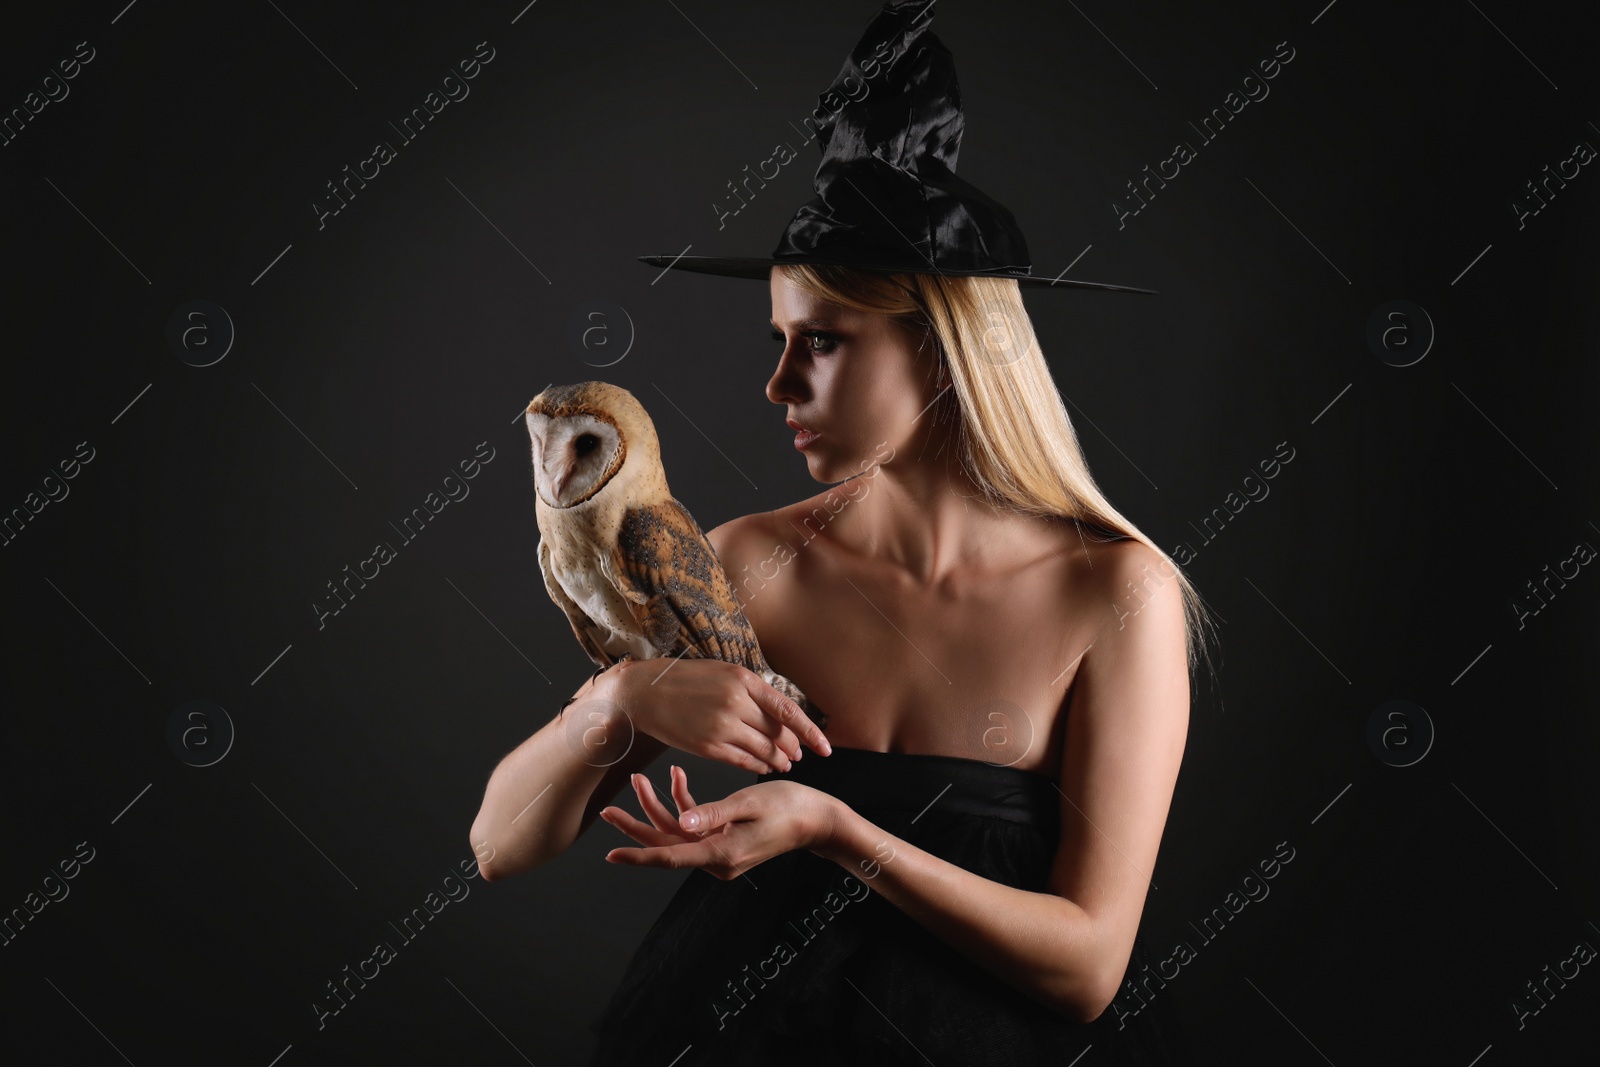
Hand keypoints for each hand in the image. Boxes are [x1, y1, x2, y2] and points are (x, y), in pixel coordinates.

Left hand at [599, 764, 839, 879]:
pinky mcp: (725, 839)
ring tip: (640, 778)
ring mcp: (720, 850)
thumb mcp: (750, 804)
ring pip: (677, 832)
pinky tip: (677, 776)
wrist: (817, 819)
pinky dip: (685, 802)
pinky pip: (695, 825)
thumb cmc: (790, 807)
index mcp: (720, 853)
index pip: (670, 857)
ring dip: (659, 806)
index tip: (611, 854)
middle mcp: (716, 858)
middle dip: (637, 825)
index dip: (639, 855)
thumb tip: (681, 824)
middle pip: (666, 845)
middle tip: (606, 811)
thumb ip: (713, 814)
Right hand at [601, 657, 831, 774]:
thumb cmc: (685, 679)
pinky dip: (757, 766)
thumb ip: (752, 690)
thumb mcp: (723, 672)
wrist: (645, 693)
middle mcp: (736, 703)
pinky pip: (743, 762)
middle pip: (778, 734)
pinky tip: (763, 767)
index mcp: (744, 680)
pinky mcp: (708, 746)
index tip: (826, 747)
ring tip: (785, 764)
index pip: (789, 711)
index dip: (811, 732)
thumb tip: (779, 712)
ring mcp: (722, 727)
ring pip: (763, 751)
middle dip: (793, 747)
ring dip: (778, 760)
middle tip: (801, 755)